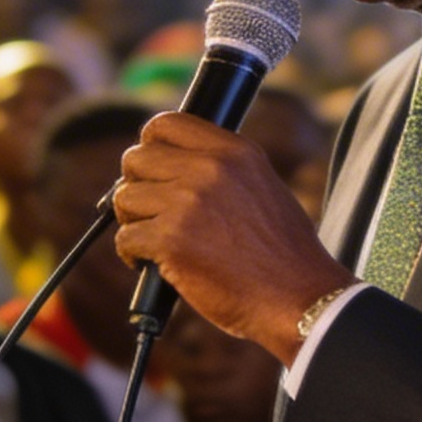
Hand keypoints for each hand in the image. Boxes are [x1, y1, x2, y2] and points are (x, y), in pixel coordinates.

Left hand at [112, 113, 350, 364]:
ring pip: (125, 198)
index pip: (167, 124)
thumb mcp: (263, 187)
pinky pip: (125, 237)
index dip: (150, 146)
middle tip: (150, 212)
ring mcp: (188, 202)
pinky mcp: (171, 240)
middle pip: (137, 158)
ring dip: (133, 222)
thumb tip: (179, 168)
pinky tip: (150, 264)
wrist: (297, 297)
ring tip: (154, 241)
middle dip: (137, 186)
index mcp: (235, 151)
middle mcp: (209, 169)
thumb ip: (223, 170)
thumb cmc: (283, 254)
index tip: (151, 169)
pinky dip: (131, 254)